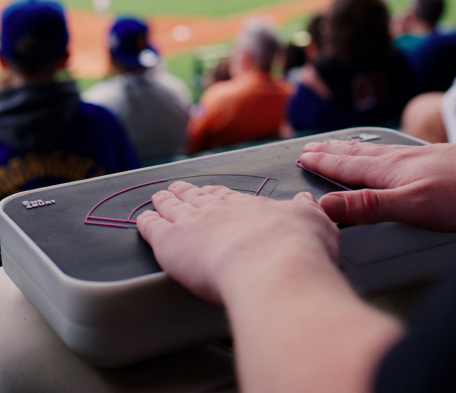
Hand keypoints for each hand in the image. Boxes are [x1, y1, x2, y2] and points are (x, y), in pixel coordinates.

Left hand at [136, 181, 339, 305]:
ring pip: (172, 208)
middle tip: (177, 188)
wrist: (272, 267)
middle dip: (186, 193)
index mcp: (249, 207)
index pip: (227, 197)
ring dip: (164, 202)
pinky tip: (142, 220)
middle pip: (196, 198)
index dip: (216, 194)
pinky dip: (145, 222)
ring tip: (158, 198)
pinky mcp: (169, 242)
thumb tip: (307, 201)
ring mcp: (191, 224)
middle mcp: (217, 210)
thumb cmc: (296, 251)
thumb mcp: (314, 223)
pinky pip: (151, 227)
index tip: (210, 191)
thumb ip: (307, 211)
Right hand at [299, 141, 455, 231]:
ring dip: (355, 149)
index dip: (323, 163)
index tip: (303, 158)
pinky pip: (400, 154)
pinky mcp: (446, 161)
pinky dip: (382, 153)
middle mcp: (406, 159)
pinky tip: (393, 157)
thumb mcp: (414, 206)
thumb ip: (369, 206)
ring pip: (380, 152)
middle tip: (314, 146)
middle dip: (334, 150)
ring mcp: (427, 158)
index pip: (348, 165)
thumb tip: (325, 205)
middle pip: (361, 153)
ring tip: (342, 147)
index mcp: (393, 170)